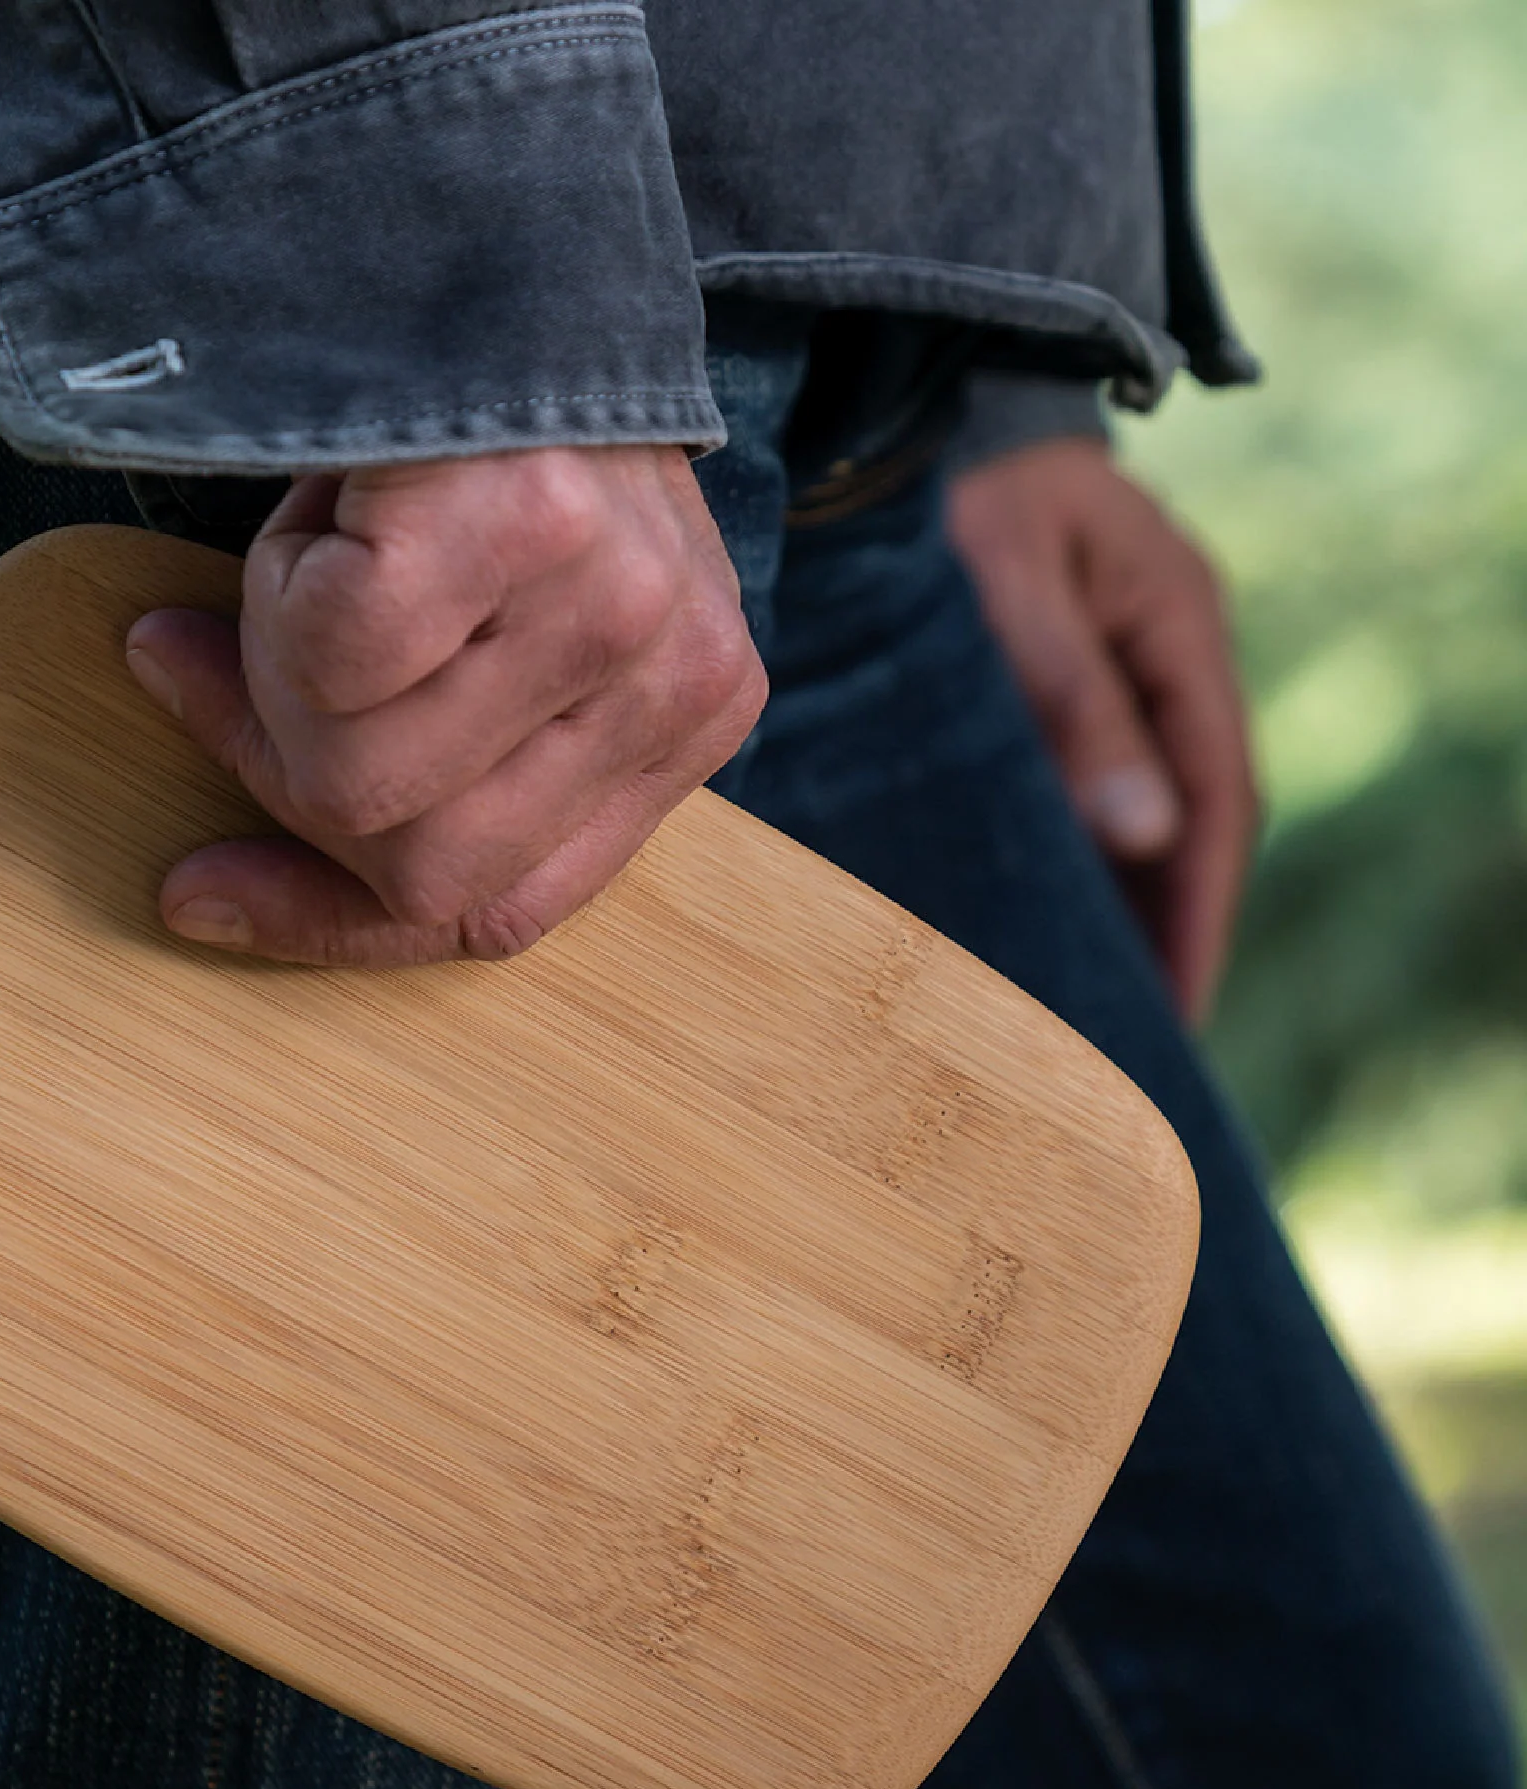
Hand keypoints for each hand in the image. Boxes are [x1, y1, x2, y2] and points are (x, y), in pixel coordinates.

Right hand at [123, 448, 764, 966]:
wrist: (512, 245)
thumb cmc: (490, 453)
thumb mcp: (491, 631)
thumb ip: (422, 760)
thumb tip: (210, 884)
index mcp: (687, 727)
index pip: (501, 910)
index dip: (331, 927)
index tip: (204, 897)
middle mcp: (678, 685)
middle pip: (419, 867)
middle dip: (277, 777)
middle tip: (214, 666)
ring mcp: (621, 613)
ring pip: (357, 776)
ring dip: (273, 674)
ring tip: (307, 557)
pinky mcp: (538, 534)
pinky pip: (332, 660)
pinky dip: (278, 590)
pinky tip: (324, 508)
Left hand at [946, 438, 1257, 1024]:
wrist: (907, 424)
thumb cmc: (960, 495)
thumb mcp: (1013, 590)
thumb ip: (1074, 706)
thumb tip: (1143, 835)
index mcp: (1178, 626)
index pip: (1215, 794)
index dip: (1199, 901)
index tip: (1179, 999)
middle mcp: (1167, 651)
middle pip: (1191, 812)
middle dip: (1173, 919)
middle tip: (1143, 1030)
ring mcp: (1122, 662)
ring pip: (1144, 803)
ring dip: (1131, 895)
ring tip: (1101, 999)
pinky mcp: (1067, 676)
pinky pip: (1097, 779)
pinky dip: (1087, 850)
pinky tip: (1054, 909)